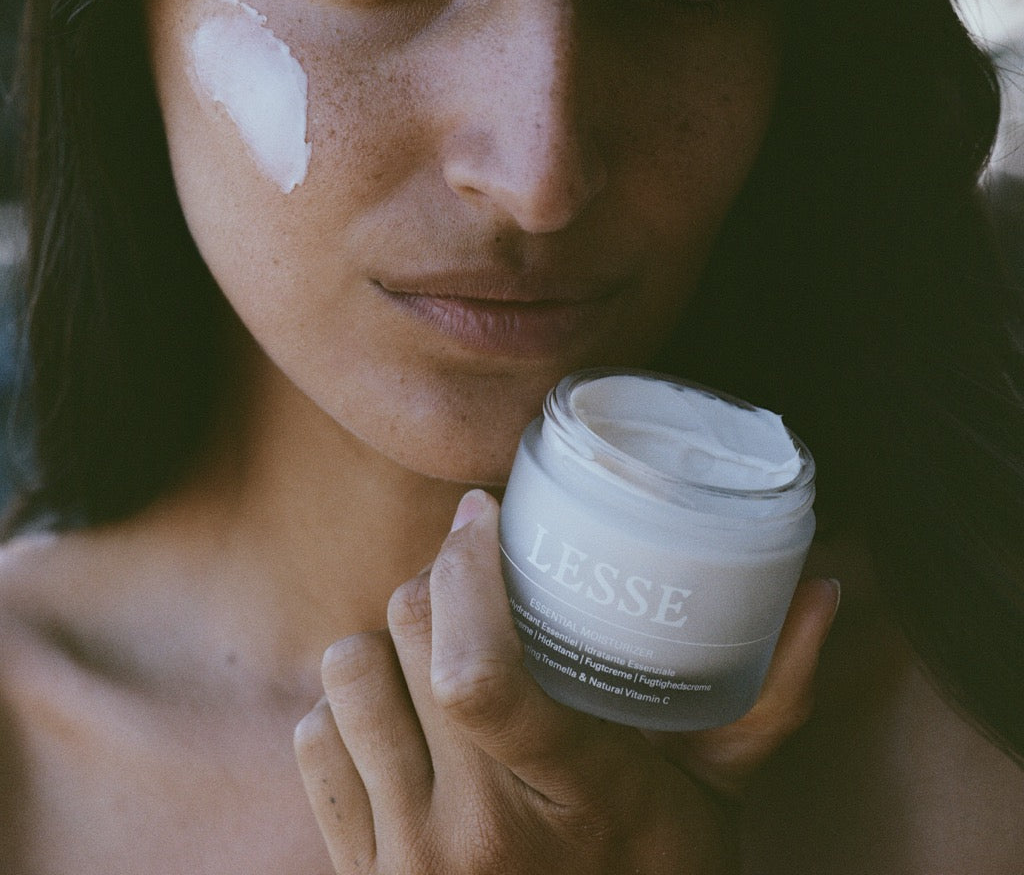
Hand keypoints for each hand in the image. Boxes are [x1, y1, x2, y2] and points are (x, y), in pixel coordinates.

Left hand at [294, 490, 838, 873]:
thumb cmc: (657, 874)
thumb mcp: (717, 797)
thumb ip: (769, 698)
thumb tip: (824, 590)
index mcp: (570, 795)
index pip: (477, 671)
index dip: (466, 569)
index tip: (482, 514)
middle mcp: (474, 831)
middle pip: (409, 630)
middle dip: (439, 582)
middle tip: (473, 581)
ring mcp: (405, 859)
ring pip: (348, 669)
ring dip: (387, 641)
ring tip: (434, 650)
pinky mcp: (358, 873)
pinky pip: (315, 739)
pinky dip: (347, 708)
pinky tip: (397, 717)